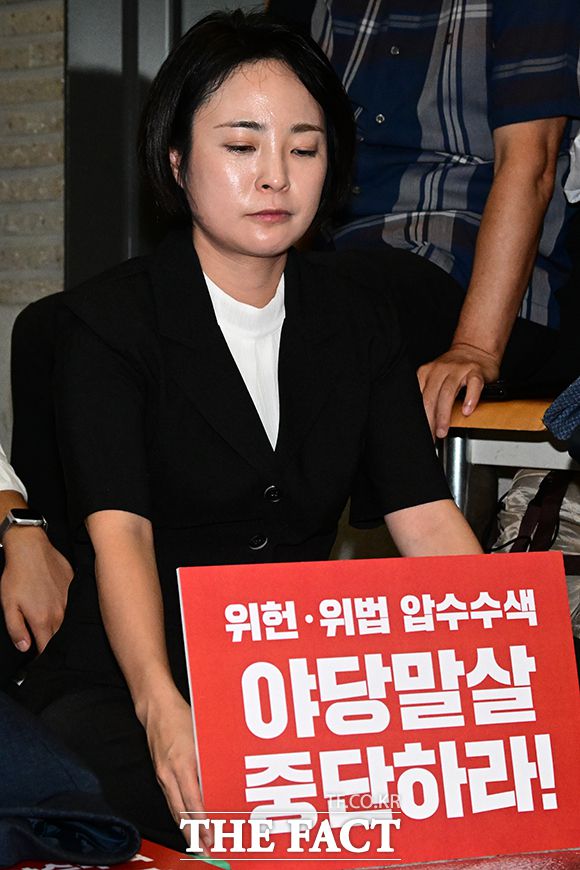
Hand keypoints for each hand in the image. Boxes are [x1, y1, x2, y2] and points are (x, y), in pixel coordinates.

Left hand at [1, 527, 72, 652]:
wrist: (30, 548)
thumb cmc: (17, 575)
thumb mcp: (8, 605)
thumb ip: (16, 630)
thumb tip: (25, 647)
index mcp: (42, 620)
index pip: (46, 648)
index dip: (40, 657)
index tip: (35, 660)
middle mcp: (59, 612)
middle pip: (56, 636)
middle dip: (49, 641)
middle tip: (39, 638)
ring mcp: (68, 599)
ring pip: (64, 621)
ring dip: (56, 624)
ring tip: (45, 618)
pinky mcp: (72, 586)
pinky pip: (70, 603)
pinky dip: (62, 607)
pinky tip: (52, 600)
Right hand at [141, 687, 212, 853]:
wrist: (156, 709)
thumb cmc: (181, 718)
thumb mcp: (202, 737)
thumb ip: (210, 761)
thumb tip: (224, 781)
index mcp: (181, 765)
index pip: (193, 801)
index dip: (202, 822)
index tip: (210, 836)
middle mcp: (169, 774)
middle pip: (181, 812)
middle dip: (193, 834)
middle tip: (206, 848)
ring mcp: (162, 775)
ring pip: (174, 809)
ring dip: (185, 828)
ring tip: (197, 842)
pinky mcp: (160, 774)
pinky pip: (169, 800)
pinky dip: (178, 814)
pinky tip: (186, 821)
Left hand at [417, 343, 499, 438]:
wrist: (475, 349)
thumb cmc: (454, 370)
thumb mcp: (435, 378)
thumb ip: (428, 393)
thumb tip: (421, 420)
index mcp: (427, 372)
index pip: (419, 397)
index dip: (418, 416)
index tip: (419, 432)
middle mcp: (440, 369)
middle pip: (430, 396)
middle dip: (429, 419)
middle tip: (430, 436)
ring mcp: (459, 369)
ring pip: (448, 392)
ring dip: (444, 414)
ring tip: (443, 430)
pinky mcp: (475, 371)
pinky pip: (473, 385)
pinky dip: (470, 398)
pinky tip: (467, 411)